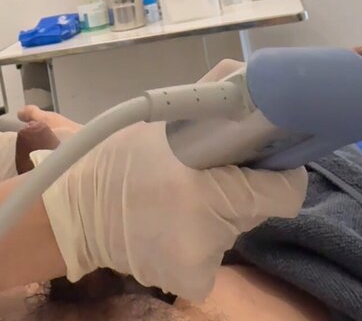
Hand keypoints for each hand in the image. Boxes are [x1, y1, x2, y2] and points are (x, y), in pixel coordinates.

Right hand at [28, 61, 306, 302]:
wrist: (76, 213)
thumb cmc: (120, 158)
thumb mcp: (164, 119)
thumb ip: (214, 97)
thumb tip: (255, 77)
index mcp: (208, 191)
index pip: (285, 193)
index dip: (281, 171)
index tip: (266, 158)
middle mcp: (211, 235)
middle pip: (256, 207)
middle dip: (240, 186)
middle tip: (206, 170)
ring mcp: (203, 264)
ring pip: (234, 230)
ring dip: (218, 213)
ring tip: (177, 197)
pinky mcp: (194, 284)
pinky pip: (215, 256)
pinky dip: (201, 241)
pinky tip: (170, 226)